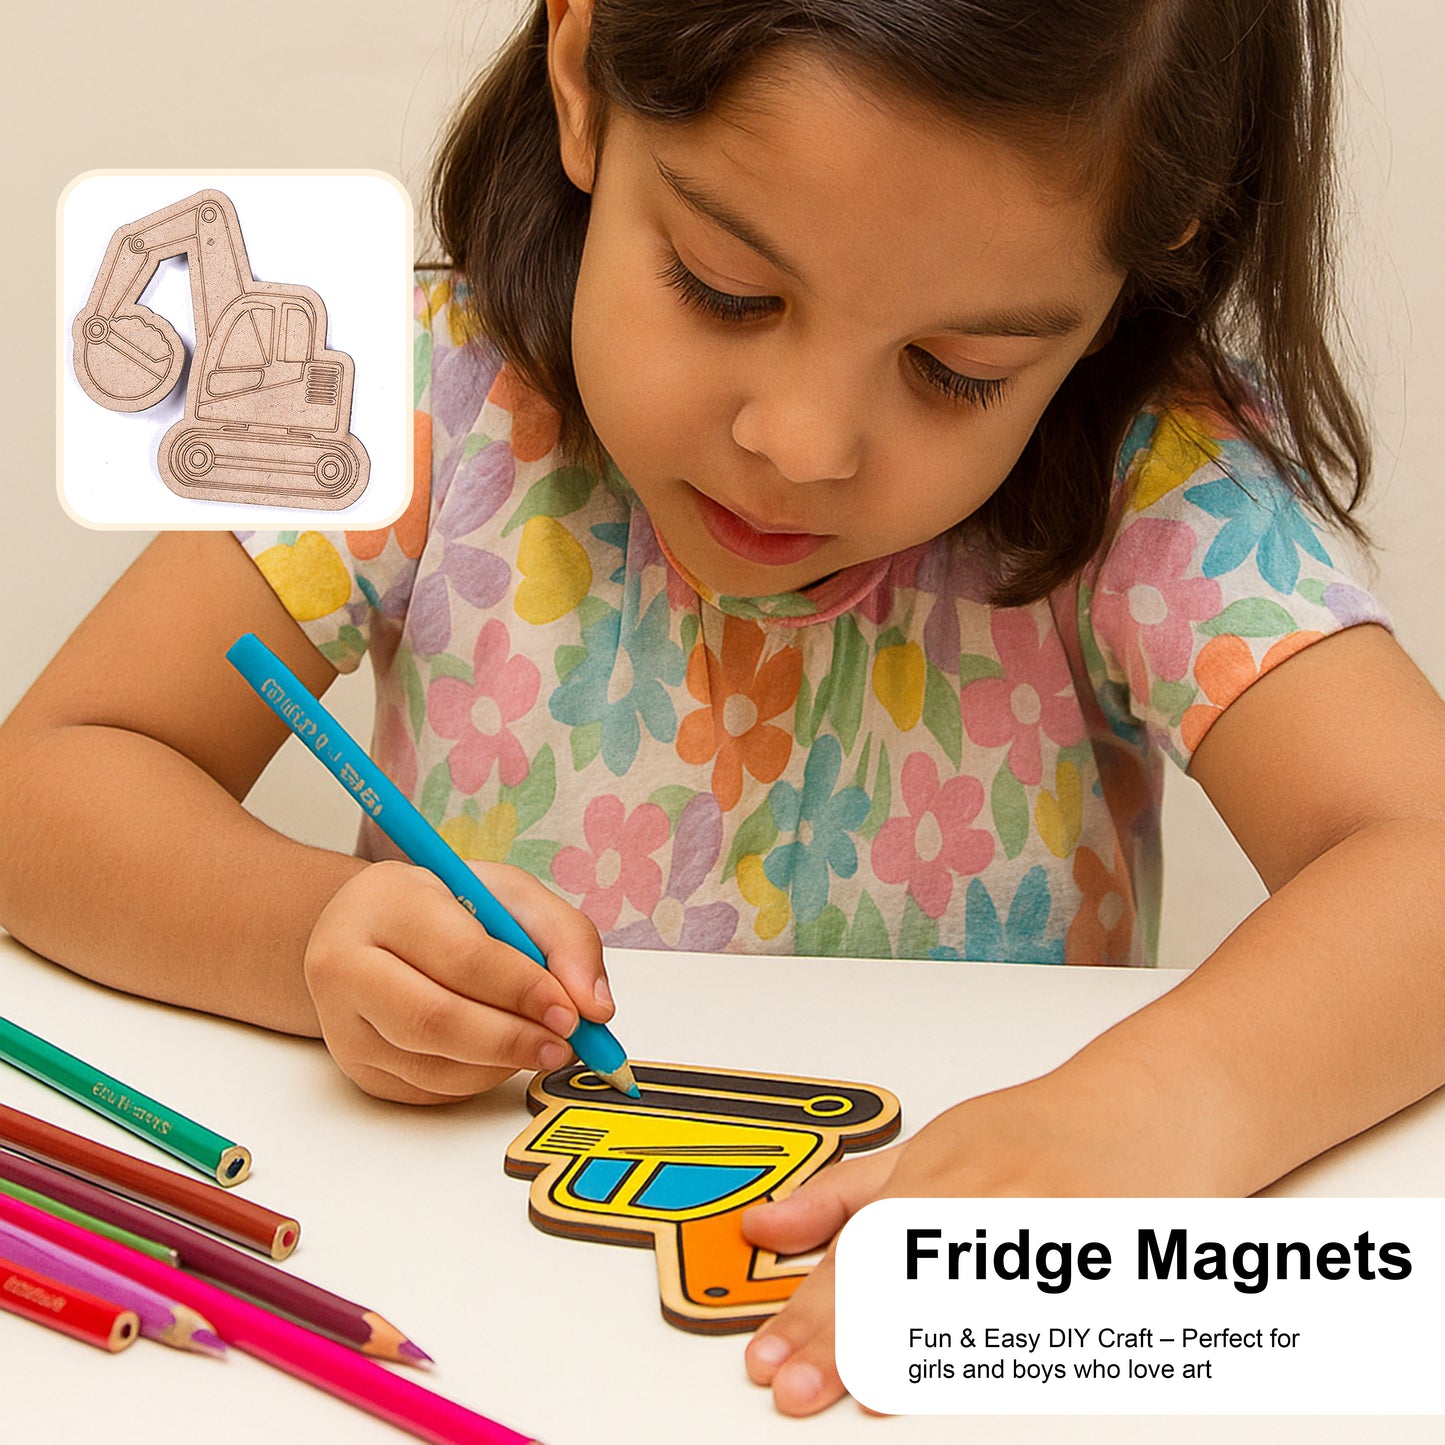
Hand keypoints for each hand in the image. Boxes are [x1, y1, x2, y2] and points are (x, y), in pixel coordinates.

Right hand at [303, 859, 610, 1102]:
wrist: (371, 930)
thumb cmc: (446, 906)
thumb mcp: (509, 895)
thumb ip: (565, 937)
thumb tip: (595, 1007)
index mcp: (386, 903)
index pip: (460, 956)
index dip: (523, 990)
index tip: (572, 1012)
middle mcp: (346, 964)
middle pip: (434, 1020)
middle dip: (513, 1040)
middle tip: (565, 1046)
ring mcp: (343, 1024)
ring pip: (433, 1066)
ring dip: (502, 1065)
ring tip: (540, 1044)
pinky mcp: (356, 1069)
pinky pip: (429, 1091)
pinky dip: (479, 1079)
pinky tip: (499, 1053)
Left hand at [742, 1071, 1198, 1414]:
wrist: (1143, 1108)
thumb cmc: (1032, 1133)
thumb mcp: (923, 1151)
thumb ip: (840, 1197)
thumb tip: (760, 1228)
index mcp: (936, 1177)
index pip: (859, 1252)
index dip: (810, 1309)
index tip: (771, 1353)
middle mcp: (985, 1205)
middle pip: (907, 1279)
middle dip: (849, 1339)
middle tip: (799, 1386)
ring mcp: (1046, 1236)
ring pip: (975, 1299)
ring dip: (919, 1353)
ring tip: (868, 1392)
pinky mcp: (1101, 1266)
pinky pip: (1051, 1317)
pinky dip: (1012, 1352)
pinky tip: (975, 1383)